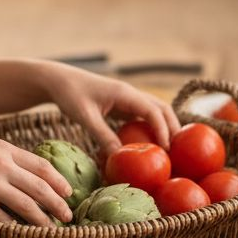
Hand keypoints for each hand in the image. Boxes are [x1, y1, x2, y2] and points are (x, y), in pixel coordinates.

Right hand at [0, 132, 73, 225]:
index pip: (41, 165)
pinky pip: (3, 219)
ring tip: (53, 229)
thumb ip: (0, 155)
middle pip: (40, 187)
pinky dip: (17, 229)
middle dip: (58, 203)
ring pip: (27, 205)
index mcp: (3, 149)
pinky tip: (25, 236)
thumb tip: (20, 169)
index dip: (58, 180)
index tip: (68, 191)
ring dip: (44, 220)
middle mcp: (0, 165)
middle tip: (68, 215)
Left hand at [38, 62, 180, 156]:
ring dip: (165, 127)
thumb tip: (120, 157)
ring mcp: (127, 99)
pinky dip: (151, 129)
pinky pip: (142, 117)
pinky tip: (151, 146)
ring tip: (171, 150)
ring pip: (154, 111)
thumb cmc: (69, 95)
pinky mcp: (121, 105)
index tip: (168, 148)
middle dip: (173, 128)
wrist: (59, 80)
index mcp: (125, 93)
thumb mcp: (85, 117)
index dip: (163, 129)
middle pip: (161, 109)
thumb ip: (102, 135)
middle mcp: (130, 94)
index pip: (153, 111)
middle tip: (179, 151)